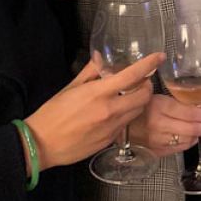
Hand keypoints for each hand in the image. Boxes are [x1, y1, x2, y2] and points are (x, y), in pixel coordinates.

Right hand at [24, 54, 162, 170]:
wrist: (41, 145)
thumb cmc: (52, 113)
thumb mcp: (70, 87)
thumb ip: (90, 71)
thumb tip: (101, 56)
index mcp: (98, 93)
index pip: (132, 75)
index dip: (149, 64)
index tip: (159, 56)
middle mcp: (109, 110)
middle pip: (144, 95)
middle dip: (147, 86)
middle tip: (141, 81)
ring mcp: (112, 128)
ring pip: (138, 111)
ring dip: (139, 101)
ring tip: (129, 96)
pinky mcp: (110, 141)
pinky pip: (126, 125)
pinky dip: (126, 115)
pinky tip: (115, 113)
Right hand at [129, 93, 200, 156]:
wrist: (117, 125)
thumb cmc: (137, 106)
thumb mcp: (156, 95)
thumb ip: (179, 99)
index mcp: (158, 107)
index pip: (189, 112)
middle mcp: (159, 125)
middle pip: (191, 128)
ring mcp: (158, 140)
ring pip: (187, 139)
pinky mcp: (156, 151)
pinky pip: (179, 148)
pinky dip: (189, 142)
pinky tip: (193, 136)